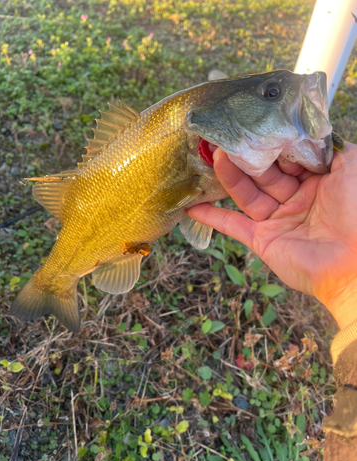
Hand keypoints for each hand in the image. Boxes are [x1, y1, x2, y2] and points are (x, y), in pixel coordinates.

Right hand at [187, 143, 356, 328]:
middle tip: (227, 138)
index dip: (271, 142)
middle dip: (246, 157)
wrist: (353, 263)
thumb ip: (333, 146)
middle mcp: (296, 199)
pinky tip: (193, 205)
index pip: (287, 157)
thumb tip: (312, 129)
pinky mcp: (262, 241)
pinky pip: (233, 226)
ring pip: (248, 195)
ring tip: (214, 157)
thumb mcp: (352, 167)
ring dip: (230, 177)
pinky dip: (213, 217)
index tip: (253, 125)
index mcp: (318, 181)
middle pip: (264, 174)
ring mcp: (277, 220)